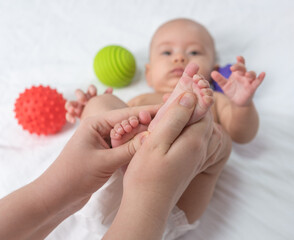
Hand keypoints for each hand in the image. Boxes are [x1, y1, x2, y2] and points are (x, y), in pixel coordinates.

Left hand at [0, 104, 158, 239]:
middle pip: (129, 122)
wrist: (57, 195)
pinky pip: (124, 146)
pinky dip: (135, 147)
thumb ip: (128, 150)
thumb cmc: (74, 175)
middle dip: (147, 122)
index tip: (166, 108)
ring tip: (164, 132)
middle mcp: (100, 129)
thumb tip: (152, 138)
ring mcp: (104, 141)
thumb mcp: (104, 162)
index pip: (126, 113)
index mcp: (95, 123)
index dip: (147, 111)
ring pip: (128, 135)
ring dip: (142, 135)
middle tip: (170, 121)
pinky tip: (149, 146)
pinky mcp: (106, 153)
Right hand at [104, 92, 221, 239]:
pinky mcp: (188, 165)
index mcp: (194, 141)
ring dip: (189, 115)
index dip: (197, 94)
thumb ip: (175, 119)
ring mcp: (195, 159)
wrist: (147, 207)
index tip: (190, 80)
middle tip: (181, 89)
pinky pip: (192, 140)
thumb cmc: (147, 175)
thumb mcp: (157, 142)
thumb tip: (190, 97)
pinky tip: (172, 128)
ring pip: (198, 130)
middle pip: (203, 119)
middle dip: (194, 102)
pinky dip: (185, 129)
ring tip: (175, 104)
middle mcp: (200, 150)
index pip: (203, 110)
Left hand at [211, 56, 264, 106]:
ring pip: (252, 74)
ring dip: (250, 73)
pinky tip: (263, 74)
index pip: (240, 64)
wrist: (237, 102)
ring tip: (246, 75)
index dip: (240, 60)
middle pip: (244, 68)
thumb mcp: (224, 85)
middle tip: (233, 68)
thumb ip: (219, 79)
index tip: (238, 57)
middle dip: (239, 67)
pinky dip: (261, 78)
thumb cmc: (232, 91)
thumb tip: (212, 73)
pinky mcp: (252, 88)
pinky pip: (258, 82)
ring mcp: (249, 81)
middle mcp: (244, 76)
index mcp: (237, 73)